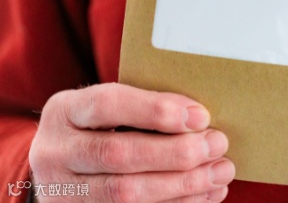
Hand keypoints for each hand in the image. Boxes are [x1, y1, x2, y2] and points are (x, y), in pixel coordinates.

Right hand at [29, 83, 233, 201]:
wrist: (62, 169)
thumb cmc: (100, 128)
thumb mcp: (108, 108)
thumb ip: (144, 107)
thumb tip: (199, 119)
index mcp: (64, 112)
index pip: (107, 104)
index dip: (155, 110)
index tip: (200, 116)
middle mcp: (55, 154)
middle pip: (119, 154)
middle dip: (177, 152)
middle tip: (217, 144)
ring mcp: (63, 193)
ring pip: (126, 194)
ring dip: (183, 185)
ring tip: (221, 172)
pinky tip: (205, 195)